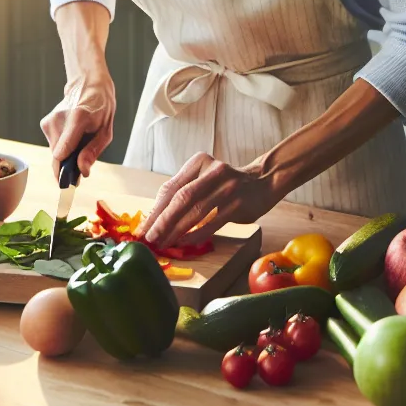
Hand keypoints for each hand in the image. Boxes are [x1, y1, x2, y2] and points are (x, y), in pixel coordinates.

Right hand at [40, 69, 116, 179]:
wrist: (88, 87)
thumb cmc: (100, 110)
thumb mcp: (105, 132)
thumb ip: (93, 152)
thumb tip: (83, 172)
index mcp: (79, 117)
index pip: (66, 147)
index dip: (64, 168)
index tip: (66, 183)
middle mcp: (60, 118)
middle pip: (58, 155)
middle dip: (67, 167)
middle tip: (78, 173)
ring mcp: (50, 120)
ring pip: (55, 153)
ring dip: (66, 155)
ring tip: (79, 143)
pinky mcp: (45, 123)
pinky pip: (53, 146)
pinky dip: (62, 147)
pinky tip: (71, 137)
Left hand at [140, 152, 280, 248]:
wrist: (263, 182)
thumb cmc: (225, 185)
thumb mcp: (204, 178)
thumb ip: (183, 192)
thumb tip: (154, 220)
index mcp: (199, 162)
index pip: (171, 188)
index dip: (155, 210)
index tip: (143, 228)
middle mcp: (213, 171)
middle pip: (181, 198)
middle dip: (162, 221)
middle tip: (149, 238)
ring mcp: (227, 187)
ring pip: (196, 211)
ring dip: (176, 230)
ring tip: (163, 243)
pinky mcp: (238, 203)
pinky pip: (213, 222)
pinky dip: (196, 234)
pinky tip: (184, 242)